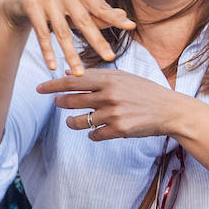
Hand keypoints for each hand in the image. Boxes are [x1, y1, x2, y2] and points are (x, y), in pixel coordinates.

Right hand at [0, 0, 135, 75]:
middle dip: (97, 41)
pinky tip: (53, 66)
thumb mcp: (76, 6)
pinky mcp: (30, 4)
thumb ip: (98, 12)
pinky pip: (42, 34)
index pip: (99, 6)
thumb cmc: (56, 4)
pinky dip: (48, 51)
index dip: (114, 17)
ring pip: (62, 31)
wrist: (19, 0)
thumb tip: (124, 16)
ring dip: (71, 54)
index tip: (131, 27)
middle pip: (83, 20)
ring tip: (80, 73)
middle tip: (110, 58)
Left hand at [38, 69, 186, 140]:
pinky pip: (94, 134)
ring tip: (73, 121)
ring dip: (73, 122)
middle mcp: (109, 95)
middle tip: (57, 103)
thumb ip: (98, 76)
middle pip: (72, 100)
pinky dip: (93, 134)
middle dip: (61, 102)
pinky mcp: (118, 130)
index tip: (40, 88)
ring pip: (79, 121)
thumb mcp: (123, 77)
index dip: (53, 85)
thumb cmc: (145, 91)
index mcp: (109, 79)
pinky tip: (97, 131)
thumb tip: (68, 73)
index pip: (73, 80)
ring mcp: (113, 113)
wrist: (169, 110)